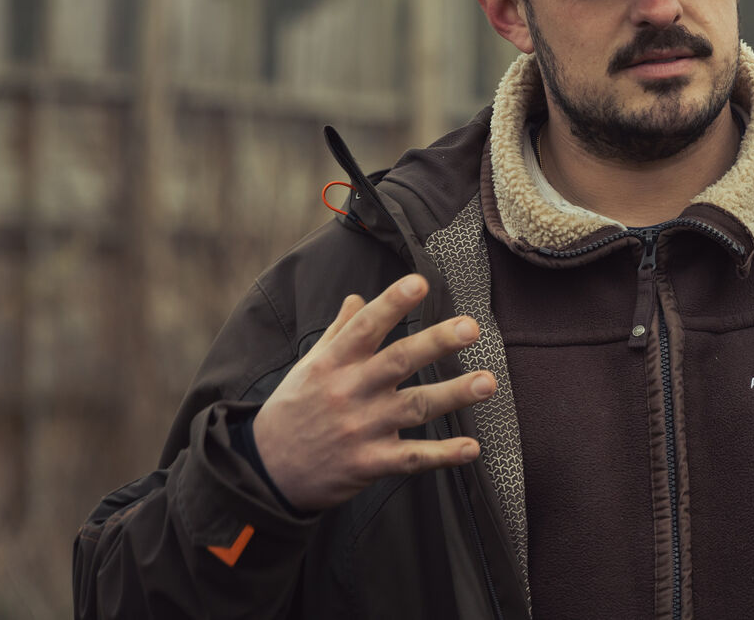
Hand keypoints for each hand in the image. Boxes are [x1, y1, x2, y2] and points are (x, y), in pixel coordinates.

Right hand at [252, 273, 495, 511]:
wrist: (265, 472)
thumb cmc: (293, 410)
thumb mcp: (309, 366)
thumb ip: (339, 332)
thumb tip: (358, 297)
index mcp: (334, 363)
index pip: (366, 326)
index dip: (392, 303)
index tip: (420, 282)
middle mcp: (349, 391)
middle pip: (399, 361)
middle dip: (436, 343)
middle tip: (471, 327)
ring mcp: (361, 428)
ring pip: (414, 407)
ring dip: (454, 395)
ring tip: (488, 382)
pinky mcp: (369, 463)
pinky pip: (412, 458)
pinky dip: (443, 455)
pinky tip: (472, 448)